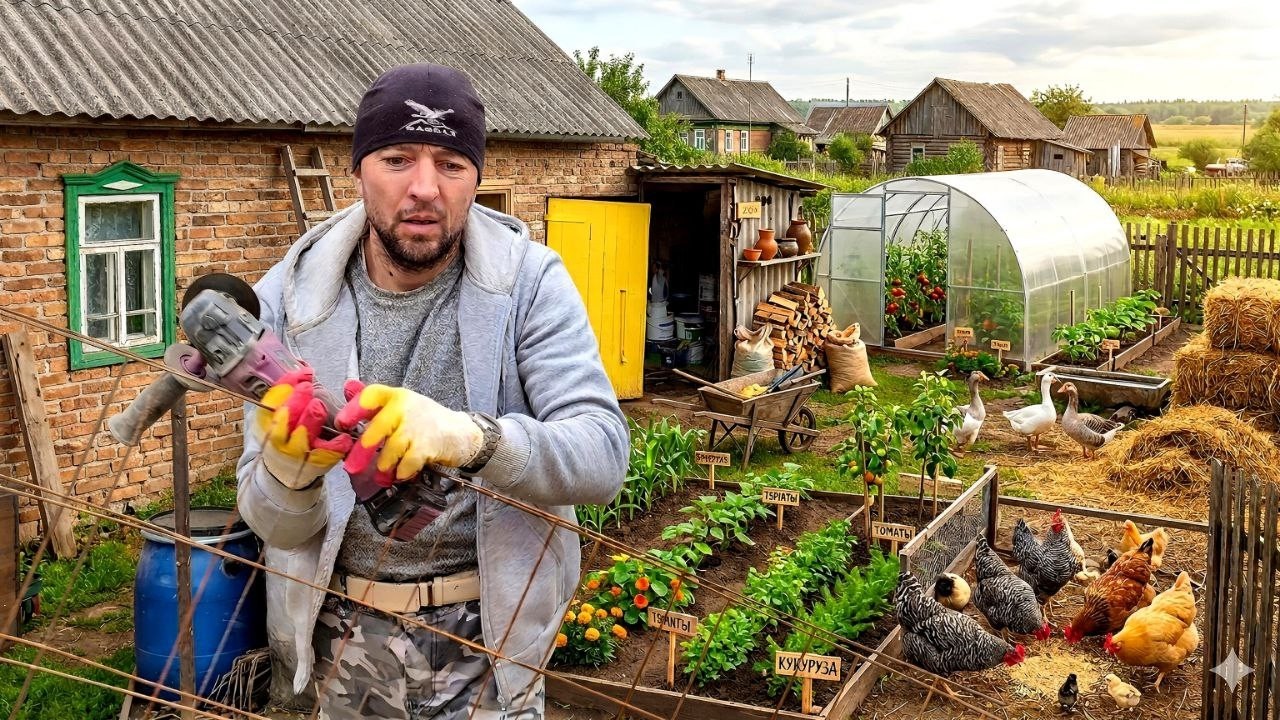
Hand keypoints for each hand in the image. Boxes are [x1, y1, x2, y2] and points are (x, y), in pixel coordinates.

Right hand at [254, 367, 353, 488]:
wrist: (287, 471)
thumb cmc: (290, 434)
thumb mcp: (286, 412)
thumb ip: (293, 390)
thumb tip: (303, 363)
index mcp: (268, 421)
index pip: (271, 401)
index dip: (284, 387)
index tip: (301, 373)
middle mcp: (278, 437)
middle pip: (283, 419)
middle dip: (295, 403)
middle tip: (307, 388)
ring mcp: (295, 453)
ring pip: (301, 438)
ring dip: (309, 421)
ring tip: (319, 406)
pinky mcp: (314, 465)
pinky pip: (324, 455)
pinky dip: (335, 446)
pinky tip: (344, 438)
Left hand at [335, 384, 482, 480]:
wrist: (460, 432)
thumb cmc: (424, 420)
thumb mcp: (401, 405)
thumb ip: (374, 402)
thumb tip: (347, 387)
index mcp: (396, 396)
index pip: (370, 396)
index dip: (352, 410)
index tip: (341, 425)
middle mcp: (406, 407)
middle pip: (377, 429)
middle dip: (362, 451)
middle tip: (351, 468)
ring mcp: (418, 426)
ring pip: (391, 449)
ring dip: (383, 466)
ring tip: (380, 476)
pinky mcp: (428, 445)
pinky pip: (407, 462)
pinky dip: (401, 472)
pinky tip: (399, 475)